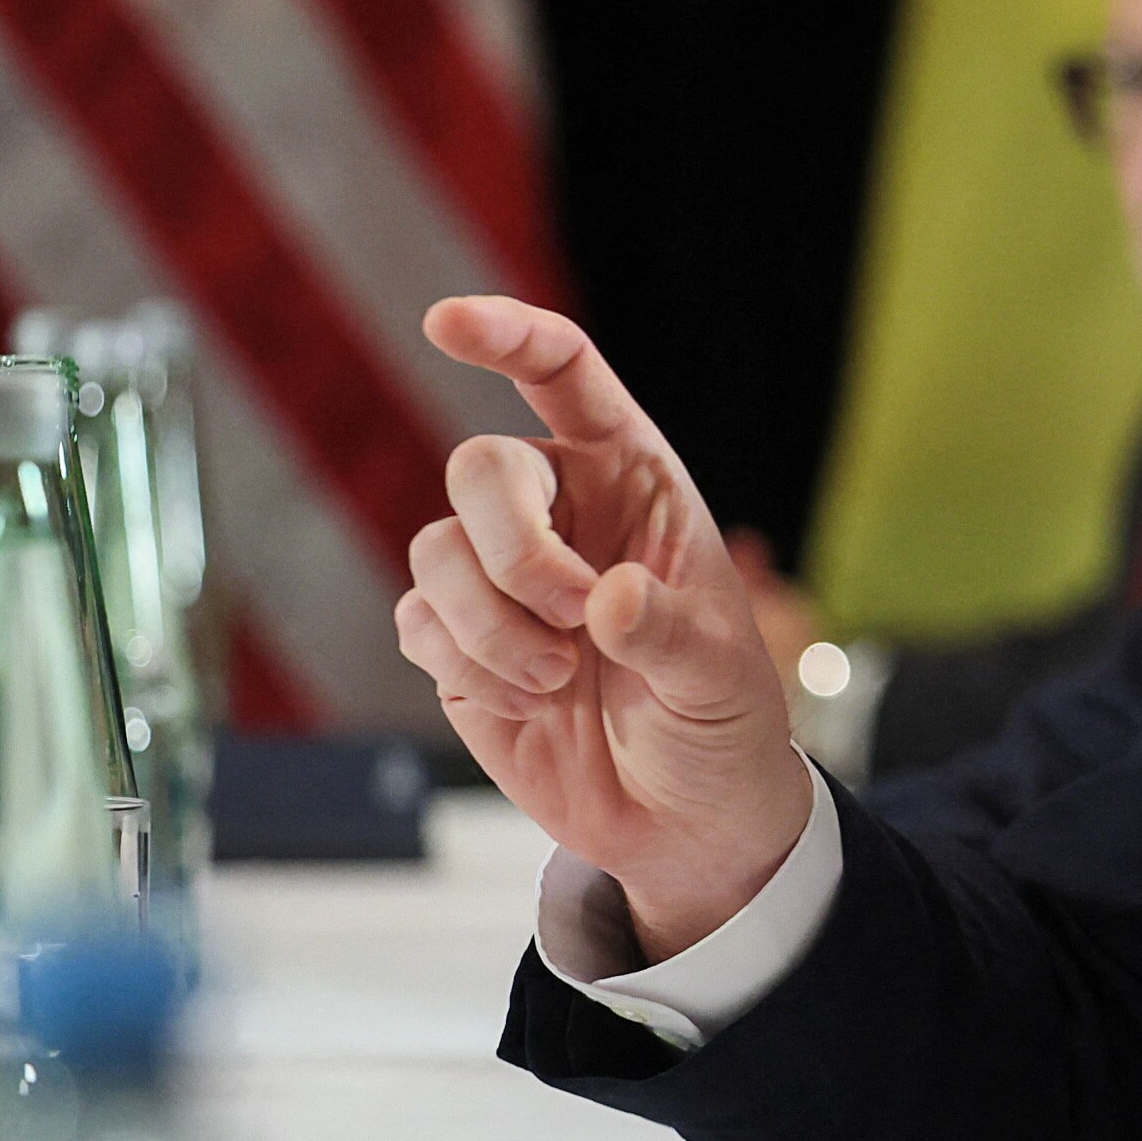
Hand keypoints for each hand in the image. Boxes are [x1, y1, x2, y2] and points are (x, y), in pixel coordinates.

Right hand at [398, 296, 811, 956]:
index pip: (566, 376)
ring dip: (492, 626)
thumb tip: (606, 599)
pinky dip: (468, 668)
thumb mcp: (722, 676)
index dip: (509, 336)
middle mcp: (559, 513)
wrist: (684, 818)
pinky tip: (529, 704)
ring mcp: (499, 579)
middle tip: (572, 616)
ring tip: (561, 679)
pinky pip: (419, 625)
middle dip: (514, 545)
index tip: (446, 323)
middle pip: (481, 469)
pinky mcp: (455, 646)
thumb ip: (668, 633)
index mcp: (633, 479)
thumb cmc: (721, 722)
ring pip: (436, 552)